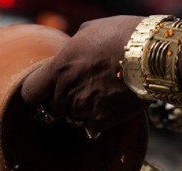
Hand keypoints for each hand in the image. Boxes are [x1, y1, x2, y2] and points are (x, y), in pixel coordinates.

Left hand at [21, 16, 146, 133]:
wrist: (151, 55)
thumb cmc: (121, 35)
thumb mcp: (90, 31)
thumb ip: (73, 48)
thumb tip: (71, 53)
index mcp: (58, 67)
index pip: (30, 93)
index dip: (37, 94)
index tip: (44, 93)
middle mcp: (66, 91)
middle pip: (50, 110)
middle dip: (59, 104)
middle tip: (76, 95)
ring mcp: (83, 108)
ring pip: (71, 119)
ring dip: (80, 112)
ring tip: (98, 97)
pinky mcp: (102, 120)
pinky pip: (91, 127)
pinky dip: (98, 121)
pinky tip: (109, 107)